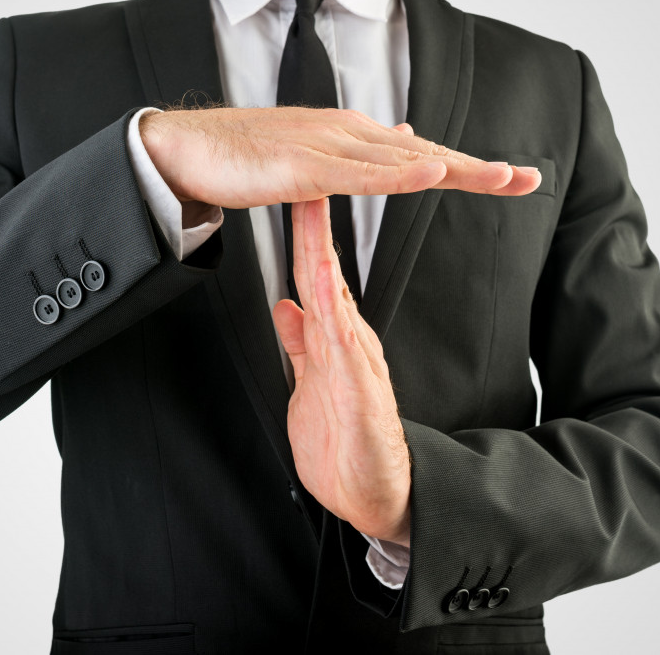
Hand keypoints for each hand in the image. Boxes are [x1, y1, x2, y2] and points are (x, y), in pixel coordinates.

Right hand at [140, 106, 540, 209]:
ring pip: (402, 160)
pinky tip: (431, 173)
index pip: (420, 154)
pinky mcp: (303, 166)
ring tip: (501, 177)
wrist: (190, 150)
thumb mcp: (312, 157)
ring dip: (454, 169)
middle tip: (527, 181)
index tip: (510, 180)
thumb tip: (405, 142)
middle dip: (477, 168)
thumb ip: (358, 156)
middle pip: (424, 153)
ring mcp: (327, 148)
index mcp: (352, 138)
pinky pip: (358, 174)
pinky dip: (398, 174)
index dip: (465, 167)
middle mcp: (349, 136)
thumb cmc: (246, 157)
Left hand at [271, 198, 410, 545]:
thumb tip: (285, 305)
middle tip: (316, 164)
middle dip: (315, 216)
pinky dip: (333, 308)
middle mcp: (346, 339)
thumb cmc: (344, 442)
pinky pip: (342, 342)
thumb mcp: (311, 383)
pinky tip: (324, 281)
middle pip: (324, 268)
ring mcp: (354, 360)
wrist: (375, 495)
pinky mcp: (359, 389)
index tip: (295, 186)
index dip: (303, 229)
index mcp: (333, 337)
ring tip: (315, 201)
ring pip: (334, 293)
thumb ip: (300, 343)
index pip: (314, 272)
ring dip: (322, 247)